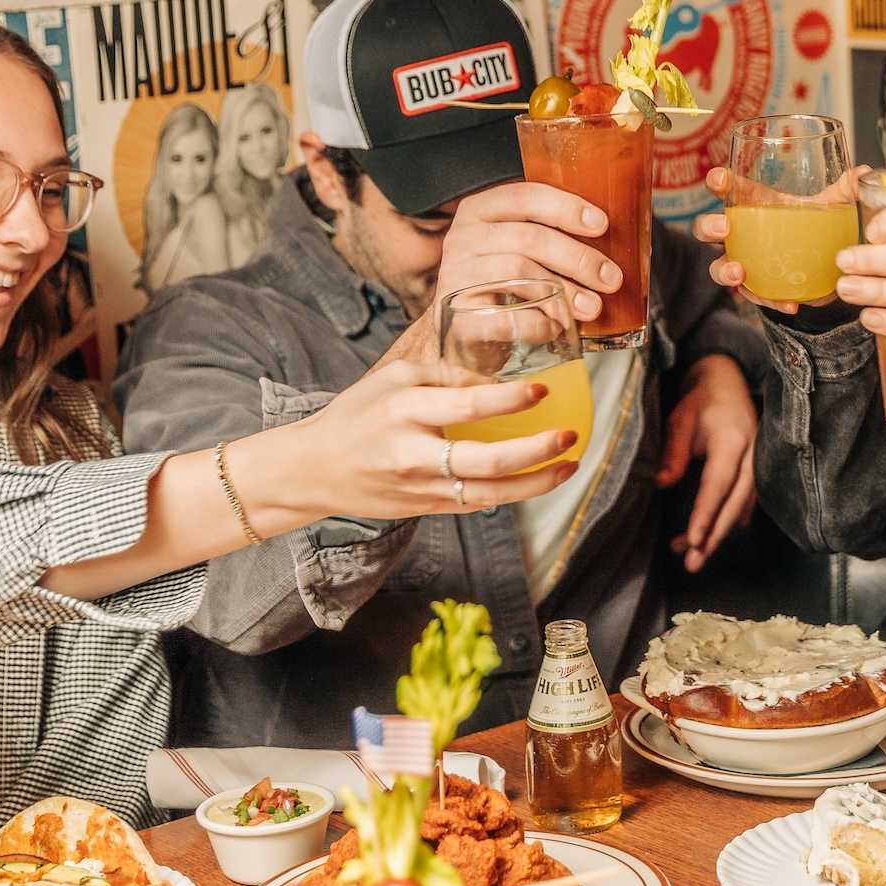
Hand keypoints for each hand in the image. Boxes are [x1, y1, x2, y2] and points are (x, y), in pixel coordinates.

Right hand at [301, 355, 576, 517]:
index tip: (541, 390)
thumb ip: (445, 375)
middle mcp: (414, 454)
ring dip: (535, 484)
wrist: (314, 469)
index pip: (465, 406)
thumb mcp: (393, 380)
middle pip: (485, 462)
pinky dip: (513, 494)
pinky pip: (477, 505)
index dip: (509, 400)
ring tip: (570, 465)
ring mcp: (421, 488)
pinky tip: (540, 479)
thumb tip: (498, 377)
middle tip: (568, 437)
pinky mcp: (426, 509)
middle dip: (534, 453)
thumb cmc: (357, 415)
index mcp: (404, 412)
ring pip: (489, 494)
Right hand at [433, 181, 621, 324]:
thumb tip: (616, 240)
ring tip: (592, 307)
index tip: (601, 224)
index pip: (524, 197)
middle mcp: (463, 238)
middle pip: (527, 238)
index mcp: (481, 211)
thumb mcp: (522, 250)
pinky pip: (505, 318)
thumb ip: (552, 236)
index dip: (565, 207)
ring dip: (564, 291)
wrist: (466, 334)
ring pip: (517, 273)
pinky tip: (557, 327)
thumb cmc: (504, 285)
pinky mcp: (458, 317)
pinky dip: (539, 324)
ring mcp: (457, 277)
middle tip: (610, 278)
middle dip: (577, 258)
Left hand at [655, 353, 757, 571]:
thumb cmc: (701, 401)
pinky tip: (712, 537)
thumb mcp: (680, 419)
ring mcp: (759, 465)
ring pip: (742, 509)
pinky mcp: (757, 472)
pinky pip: (746, 504)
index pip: (719, 484)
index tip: (693, 540)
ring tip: (693, 557)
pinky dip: (728, 522)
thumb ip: (673, 452)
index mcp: (733, 441)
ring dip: (718, 533)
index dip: (706, 513)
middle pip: (735, 505)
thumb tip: (662, 484)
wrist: (728, 382)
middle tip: (692, 564)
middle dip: (713, 537)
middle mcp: (753, 457)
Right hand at [691, 164, 871, 312]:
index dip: (719, 182)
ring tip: (738, 273)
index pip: (729, 189)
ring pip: (718, 266)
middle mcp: (742, 234)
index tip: (718, 177)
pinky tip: (789, 303)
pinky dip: (771, 300)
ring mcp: (746, 263)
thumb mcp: (830, 208)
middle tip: (725, 228)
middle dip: (709, 227)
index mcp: (753, 205)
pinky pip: (756, 297)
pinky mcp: (759, 290)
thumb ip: (843, 191)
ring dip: (725, 269)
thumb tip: (866, 172)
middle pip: (708, 229)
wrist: (825, 268)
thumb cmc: (815, 228)